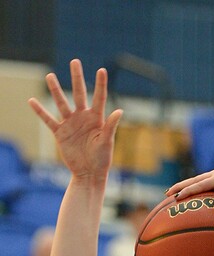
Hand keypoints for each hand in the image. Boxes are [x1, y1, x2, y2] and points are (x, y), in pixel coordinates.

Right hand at [28, 59, 121, 181]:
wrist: (89, 174)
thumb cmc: (102, 160)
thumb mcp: (107, 142)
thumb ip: (111, 126)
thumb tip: (119, 110)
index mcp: (97, 119)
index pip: (99, 98)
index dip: (100, 84)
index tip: (102, 70)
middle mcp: (83, 117)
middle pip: (79, 93)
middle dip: (77, 77)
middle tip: (74, 61)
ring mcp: (71, 124)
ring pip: (62, 103)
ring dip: (56, 90)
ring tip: (50, 76)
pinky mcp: (60, 133)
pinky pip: (48, 120)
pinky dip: (40, 111)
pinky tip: (32, 101)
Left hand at [167, 148, 213, 201]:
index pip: (208, 180)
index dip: (198, 184)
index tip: (190, 188)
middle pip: (196, 180)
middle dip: (183, 185)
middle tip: (171, 191)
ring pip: (193, 182)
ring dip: (180, 188)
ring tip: (168, 193)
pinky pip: (198, 187)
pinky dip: (187, 191)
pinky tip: (177, 196)